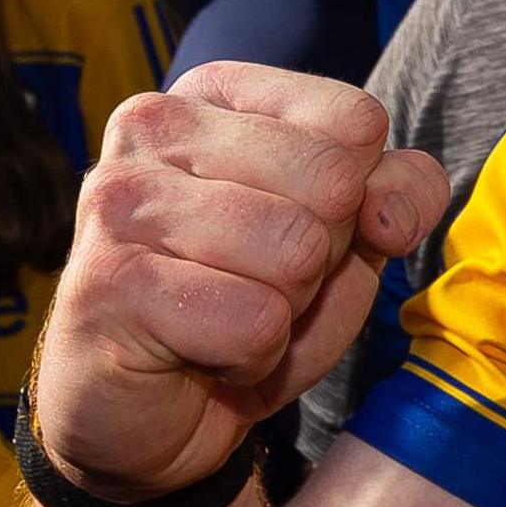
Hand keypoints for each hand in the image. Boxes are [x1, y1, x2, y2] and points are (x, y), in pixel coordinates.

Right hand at [29, 65, 444, 498]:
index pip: (354, 121)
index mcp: (214, 94)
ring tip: (229, 315)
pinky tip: (202, 352)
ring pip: (296, 252)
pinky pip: (254, 324)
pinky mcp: (108, 284)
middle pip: (332, 183)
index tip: (300, 227)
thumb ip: (397, 194)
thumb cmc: (250, 303)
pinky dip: (254, 357)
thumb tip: (390, 210)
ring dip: (287, 309)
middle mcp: (154, 126)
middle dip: (323, 256)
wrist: (155, 412)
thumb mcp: (348, 239)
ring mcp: (120, 202)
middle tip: (262, 283)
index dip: (359, 198)